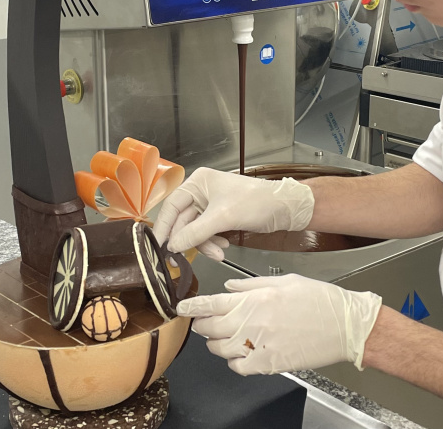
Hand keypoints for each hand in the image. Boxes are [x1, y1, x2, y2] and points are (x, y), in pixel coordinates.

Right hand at [153, 168, 314, 260]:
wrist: (284, 209)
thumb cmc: (256, 202)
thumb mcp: (223, 217)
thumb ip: (195, 232)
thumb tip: (173, 246)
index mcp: (199, 182)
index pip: (172, 205)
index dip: (164, 226)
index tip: (158, 245)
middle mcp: (201, 191)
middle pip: (183, 220)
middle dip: (189, 240)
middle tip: (180, 260)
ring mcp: (210, 205)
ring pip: (195, 230)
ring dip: (203, 244)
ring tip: (218, 253)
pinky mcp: (220, 217)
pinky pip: (206, 233)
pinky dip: (212, 243)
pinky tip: (223, 247)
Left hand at [177, 274, 381, 374]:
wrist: (345, 326)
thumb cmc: (319, 300)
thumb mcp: (283, 281)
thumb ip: (250, 285)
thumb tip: (229, 287)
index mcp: (255, 299)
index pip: (211, 304)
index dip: (192, 306)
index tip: (181, 307)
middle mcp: (253, 322)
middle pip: (210, 328)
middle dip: (203, 325)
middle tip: (204, 323)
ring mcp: (260, 345)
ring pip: (220, 350)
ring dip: (216, 344)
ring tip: (221, 339)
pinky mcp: (269, 364)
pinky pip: (239, 367)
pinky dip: (234, 361)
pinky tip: (240, 353)